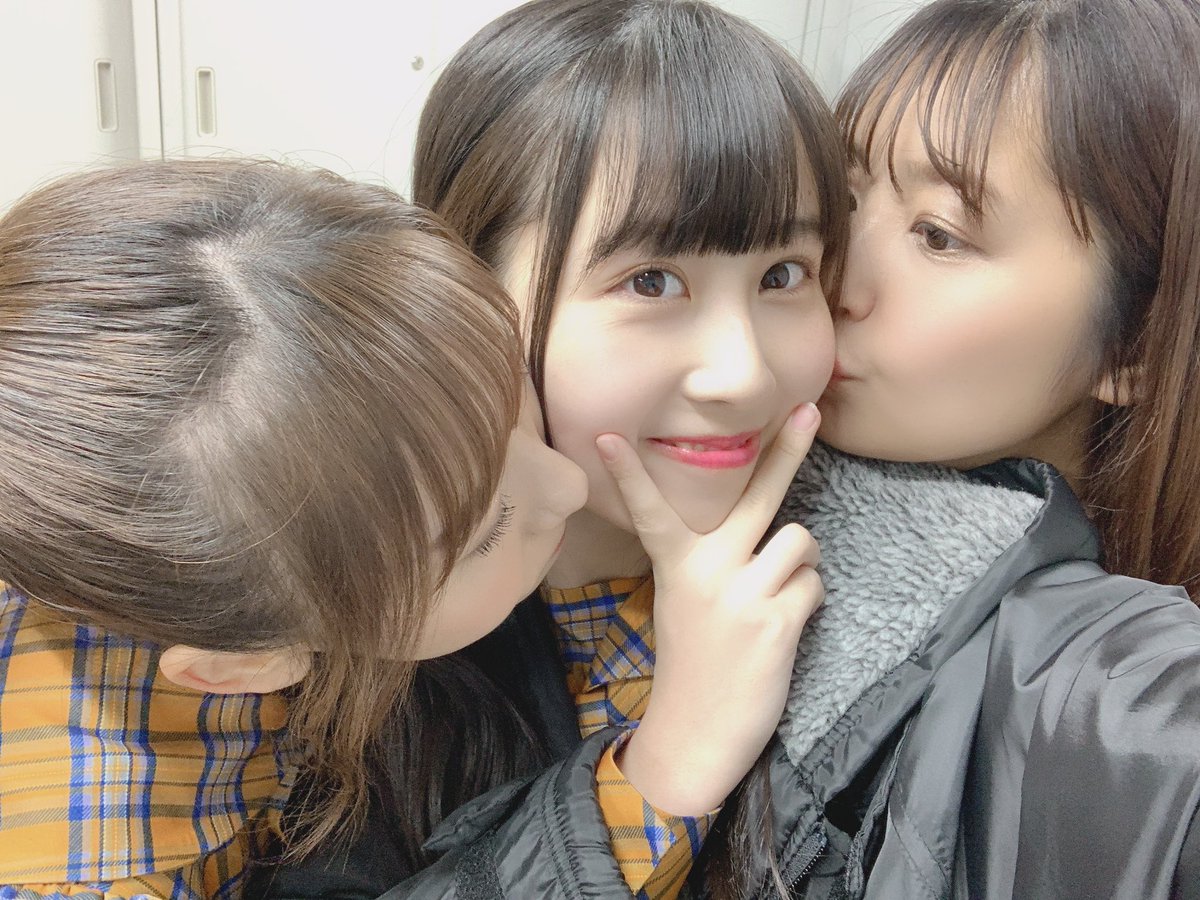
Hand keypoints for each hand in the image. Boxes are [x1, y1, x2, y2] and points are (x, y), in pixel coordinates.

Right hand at [595, 403, 823, 815]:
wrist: (697, 732)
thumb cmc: (695, 658)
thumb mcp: (684, 600)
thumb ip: (713, 557)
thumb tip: (769, 523)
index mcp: (677, 565)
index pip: (651, 510)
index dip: (629, 474)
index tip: (607, 438)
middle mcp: (707, 572)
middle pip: (757, 495)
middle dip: (787, 448)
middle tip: (808, 408)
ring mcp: (742, 595)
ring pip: (801, 540)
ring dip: (801, 561)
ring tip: (777, 589)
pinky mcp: (776, 623)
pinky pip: (814, 583)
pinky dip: (807, 598)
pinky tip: (783, 624)